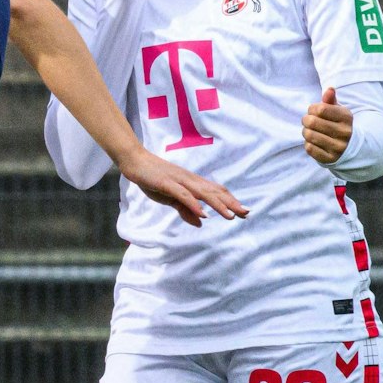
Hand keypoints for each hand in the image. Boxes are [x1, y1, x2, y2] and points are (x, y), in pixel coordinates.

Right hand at [117, 145, 247, 224]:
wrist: (135, 161)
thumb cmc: (153, 178)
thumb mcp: (170, 198)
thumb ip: (185, 209)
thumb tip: (201, 222)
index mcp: (192, 183)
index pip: (216, 191)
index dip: (231, 200)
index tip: (244, 211)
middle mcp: (190, 180)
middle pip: (215, 192)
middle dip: (231, 203)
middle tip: (246, 213)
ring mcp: (180, 181)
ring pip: (203, 194)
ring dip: (218, 205)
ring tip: (230, 216)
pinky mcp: (167, 184)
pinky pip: (183, 195)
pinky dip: (194, 204)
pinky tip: (203, 214)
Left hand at [302, 86, 353, 165]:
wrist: (350, 147)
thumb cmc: (338, 123)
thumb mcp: (337, 110)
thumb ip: (330, 100)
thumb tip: (329, 89)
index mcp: (347, 117)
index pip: (321, 108)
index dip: (312, 109)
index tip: (314, 111)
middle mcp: (345, 132)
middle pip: (312, 122)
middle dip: (306, 120)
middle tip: (309, 121)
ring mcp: (338, 147)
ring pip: (309, 135)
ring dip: (305, 132)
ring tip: (310, 131)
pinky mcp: (330, 158)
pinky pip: (309, 148)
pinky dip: (308, 144)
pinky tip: (314, 142)